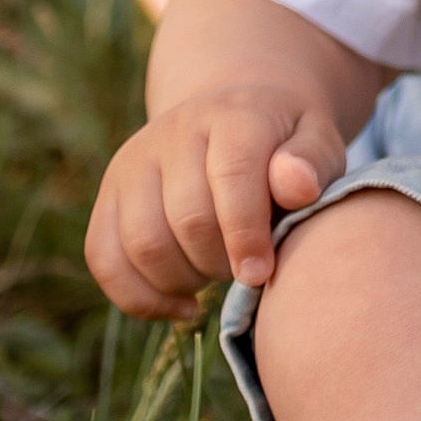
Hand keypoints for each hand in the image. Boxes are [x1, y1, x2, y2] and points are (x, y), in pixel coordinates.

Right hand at [85, 83, 345, 323]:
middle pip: (186, 218)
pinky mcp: (109, 196)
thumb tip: (298, 186)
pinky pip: (104, 259)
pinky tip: (184, 305)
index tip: (260, 274)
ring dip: (184, 279)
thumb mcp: (316, 143)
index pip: (231, 175)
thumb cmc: (285, 147)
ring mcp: (134, 164)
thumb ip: (312, 162)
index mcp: (232, 115)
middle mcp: (173, 132)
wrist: (233, 122)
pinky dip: (141, 298)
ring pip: (142, 243)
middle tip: (248, 269)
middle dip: (221, 261)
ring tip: (217, 273)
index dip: (246, 233)